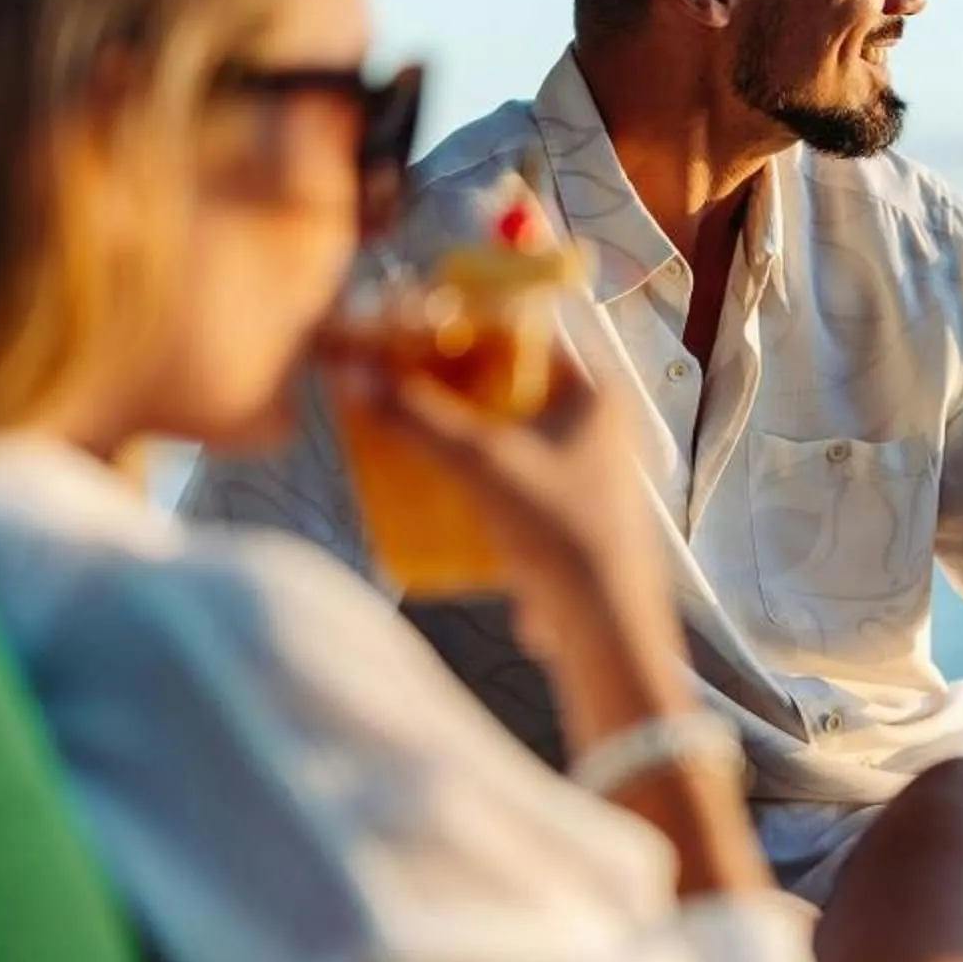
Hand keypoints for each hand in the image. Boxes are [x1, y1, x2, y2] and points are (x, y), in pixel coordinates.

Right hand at [336, 358, 678, 679]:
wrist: (604, 623)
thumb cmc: (561, 531)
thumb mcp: (481, 462)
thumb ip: (420, 418)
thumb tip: (358, 379)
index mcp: (596, 392)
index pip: (519, 340)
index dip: (461, 337)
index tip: (409, 343)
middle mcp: (599, 425)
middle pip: (508, 389)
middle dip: (451, 390)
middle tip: (397, 389)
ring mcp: (586, 472)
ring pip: (508, 437)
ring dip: (458, 434)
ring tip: (403, 432)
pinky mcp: (567, 515)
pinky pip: (511, 480)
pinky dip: (473, 475)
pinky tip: (432, 481)